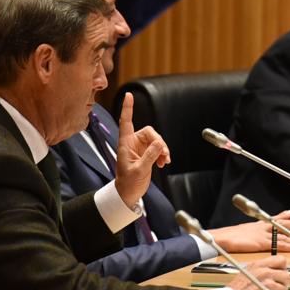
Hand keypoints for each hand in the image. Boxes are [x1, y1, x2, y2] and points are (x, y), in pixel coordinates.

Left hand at [113, 92, 170, 206]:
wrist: (128, 194)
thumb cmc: (128, 184)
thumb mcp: (139, 170)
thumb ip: (149, 156)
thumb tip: (159, 143)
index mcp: (125, 144)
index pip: (126, 122)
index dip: (127, 108)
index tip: (129, 95)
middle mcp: (132, 143)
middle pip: (150, 132)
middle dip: (159, 142)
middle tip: (164, 155)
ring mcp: (140, 148)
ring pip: (156, 140)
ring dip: (163, 150)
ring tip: (165, 162)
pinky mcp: (147, 154)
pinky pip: (158, 148)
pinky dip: (163, 154)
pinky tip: (163, 163)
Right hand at [210, 210, 289, 252]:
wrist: (222, 239)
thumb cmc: (229, 238)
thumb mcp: (241, 233)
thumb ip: (248, 234)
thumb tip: (249, 237)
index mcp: (258, 224)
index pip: (275, 218)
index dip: (285, 217)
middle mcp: (264, 226)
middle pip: (284, 223)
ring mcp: (264, 234)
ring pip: (286, 231)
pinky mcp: (263, 242)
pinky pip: (281, 244)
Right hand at [231, 256, 289, 289]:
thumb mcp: (246, 272)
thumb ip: (260, 269)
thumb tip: (271, 270)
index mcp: (259, 265)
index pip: (281, 260)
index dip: (281, 268)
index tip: (279, 273)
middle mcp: (265, 273)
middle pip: (286, 274)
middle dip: (283, 282)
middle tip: (277, 287)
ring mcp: (270, 285)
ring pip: (285, 288)